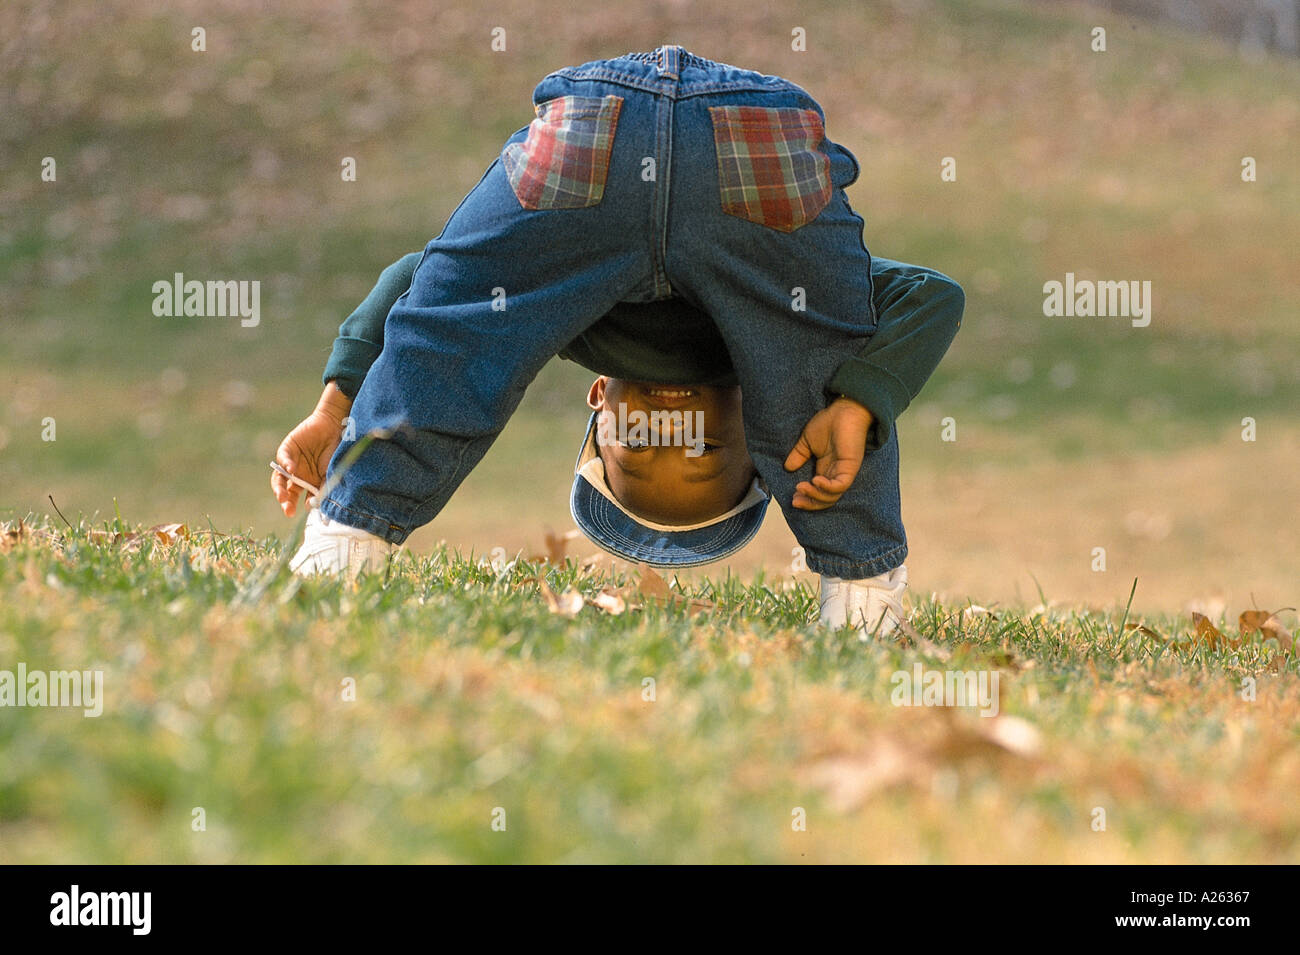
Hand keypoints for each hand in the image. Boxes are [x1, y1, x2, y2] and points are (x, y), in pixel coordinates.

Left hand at [272, 383, 351, 516]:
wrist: (335, 427)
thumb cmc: (336, 451)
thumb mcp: (331, 474)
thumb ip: (322, 488)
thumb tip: (313, 506)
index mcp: (306, 483)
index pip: (296, 498)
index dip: (295, 506)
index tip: (299, 511)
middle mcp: (297, 475)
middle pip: (286, 491)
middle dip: (285, 501)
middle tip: (287, 508)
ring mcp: (291, 462)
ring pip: (279, 478)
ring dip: (279, 488)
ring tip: (282, 496)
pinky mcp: (287, 449)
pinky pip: (283, 459)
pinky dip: (286, 464)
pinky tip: (292, 469)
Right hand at [783, 396, 873, 510]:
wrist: (844, 410)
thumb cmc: (829, 422)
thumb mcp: (807, 442)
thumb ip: (798, 455)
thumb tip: (787, 468)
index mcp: (826, 470)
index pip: (818, 493)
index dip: (806, 498)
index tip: (793, 497)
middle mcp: (835, 474)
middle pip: (826, 500)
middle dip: (810, 503)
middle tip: (795, 501)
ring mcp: (844, 472)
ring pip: (832, 497)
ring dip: (815, 496)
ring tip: (801, 488)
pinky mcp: (850, 467)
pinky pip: (840, 485)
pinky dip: (827, 487)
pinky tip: (815, 480)